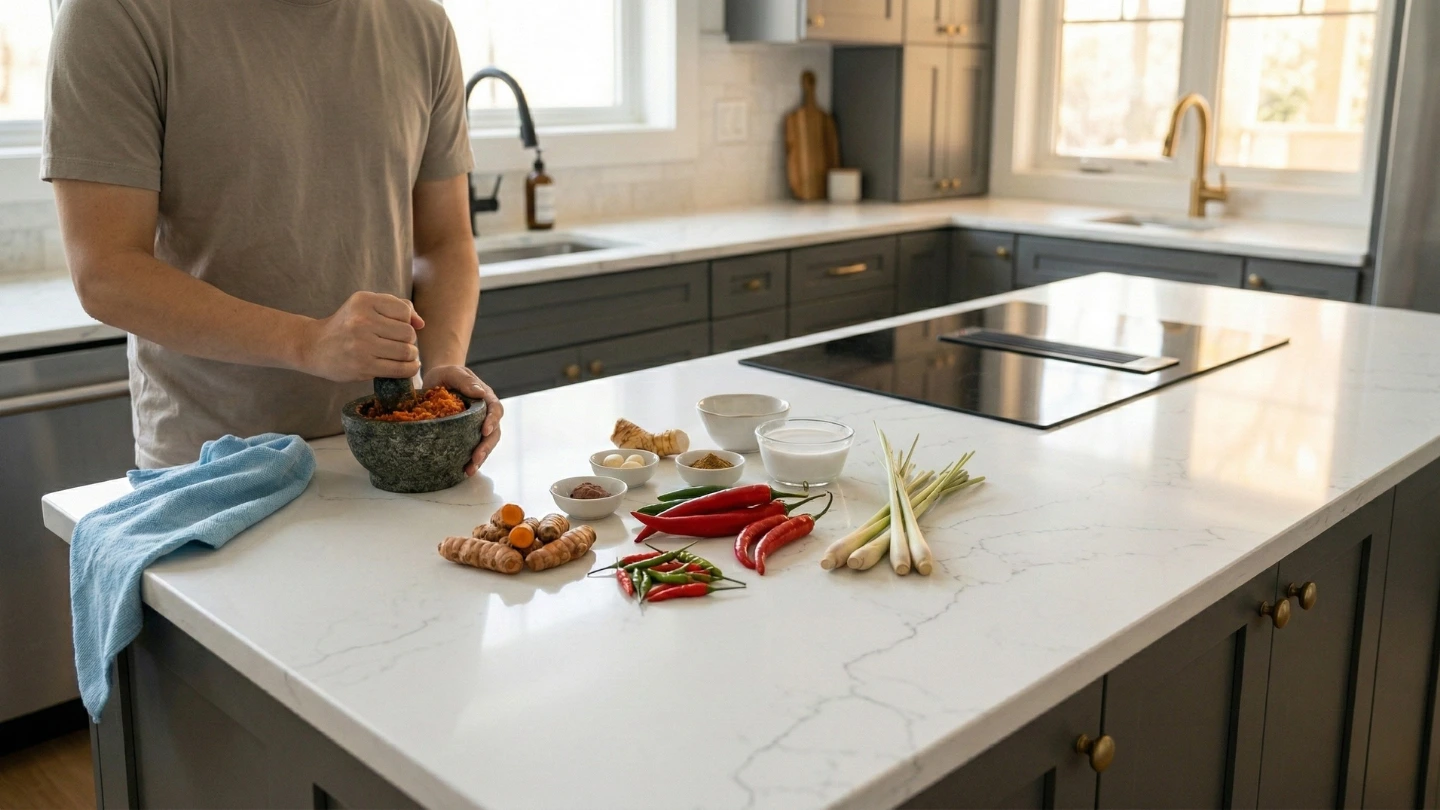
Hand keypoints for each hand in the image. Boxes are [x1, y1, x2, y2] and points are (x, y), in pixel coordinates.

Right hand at [300, 292, 424, 381]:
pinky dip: (410, 369)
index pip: (404, 312)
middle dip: (410, 340)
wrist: (314, 346)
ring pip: (406, 351)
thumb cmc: (346, 325)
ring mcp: (362, 345)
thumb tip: (421, 323)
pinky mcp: (363, 366)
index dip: (407, 321)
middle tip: (400, 343)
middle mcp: (362, 321)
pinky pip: (399, 369)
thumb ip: (396, 307)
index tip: (399, 328)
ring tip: (404, 355)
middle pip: (408, 333)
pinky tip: (408, 366)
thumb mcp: (365, 306)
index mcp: (363, 301)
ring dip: (411, 355)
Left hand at [423, 365, 503, 474]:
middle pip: (493, 432)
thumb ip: (465, 380)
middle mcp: (485, 414)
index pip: (495, 410)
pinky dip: (470, 460)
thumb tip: (480, 392)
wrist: (438, 381)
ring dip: (480, 458)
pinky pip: (473, 448)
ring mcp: (477, 426)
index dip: (493, 421)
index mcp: (486, 398)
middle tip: (476, 458)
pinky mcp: (467, 435)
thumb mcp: (453, 372)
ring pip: (485, 444)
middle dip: (486, 447)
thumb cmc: (446, 374)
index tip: (485, 430)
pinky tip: (463, 470)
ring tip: (469, 470)